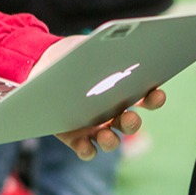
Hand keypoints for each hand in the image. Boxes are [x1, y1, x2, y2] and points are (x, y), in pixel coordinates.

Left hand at [30, 36, 166, 160]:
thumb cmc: (69, 54)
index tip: (157, 94)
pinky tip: (87, 147)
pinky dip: (88, 150)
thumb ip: (99, 49)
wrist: (38, 66)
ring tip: (106, 135)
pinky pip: (86, 149)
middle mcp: (112, 112)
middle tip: (130, 118)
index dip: (154, 98)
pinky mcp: (75, 137)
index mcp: (122, 90)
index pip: (145, 97)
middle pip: (129, 122)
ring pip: (110, 139)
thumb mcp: (84, 47)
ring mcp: (95, 127)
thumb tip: (113, 43)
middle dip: (132, 123)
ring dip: (111, 140)